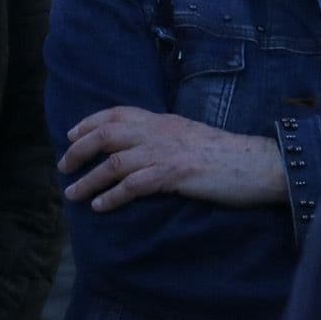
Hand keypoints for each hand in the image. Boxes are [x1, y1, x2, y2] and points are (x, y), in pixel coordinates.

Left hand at [59, 106, 285, 211]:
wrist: (257, 162)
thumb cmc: (226, 155)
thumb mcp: (190, 137)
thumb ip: (165, 138)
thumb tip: (141, 149)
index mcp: (163, 121)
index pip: (117, 113)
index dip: (89, 122)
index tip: (70, 134)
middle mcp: (160, 131)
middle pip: (107, 134)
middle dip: (79, 149)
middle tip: (63, 167)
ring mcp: (166, 152)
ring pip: (114, 162)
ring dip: (88, 179)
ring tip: (72, 194)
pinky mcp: (175, 174)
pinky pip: (134, 185)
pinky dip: (112, 196)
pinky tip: (100, 207)